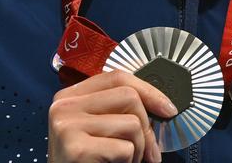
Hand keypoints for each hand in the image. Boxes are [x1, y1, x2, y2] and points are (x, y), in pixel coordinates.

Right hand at [48, 70, 177, 162]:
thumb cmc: (89, 160)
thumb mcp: (98, 129)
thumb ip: (117, 110)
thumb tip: (161, 104)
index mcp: (69, 95)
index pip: (116, 77)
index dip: (148, 90)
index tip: (168, 108)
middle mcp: (63, 105)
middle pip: (128, 96)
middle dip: (147, 127)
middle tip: (149, 153)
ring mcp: (67, 125)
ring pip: (131, 124)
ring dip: (139, 150)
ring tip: (126, 162)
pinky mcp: (75, 148)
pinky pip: (124, 149)